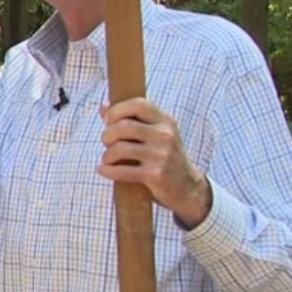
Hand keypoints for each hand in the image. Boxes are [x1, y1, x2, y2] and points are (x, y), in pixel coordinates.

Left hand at [97, 98, 212, 227]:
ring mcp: (161, 155)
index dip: (117, 110)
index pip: (138, 104)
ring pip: (119, 148)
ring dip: (107, 155)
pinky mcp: (155, 175)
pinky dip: (107, 170)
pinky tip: (103, 170)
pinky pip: (121, 170)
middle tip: (106, 142)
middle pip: (123, 126)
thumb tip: (103, 108)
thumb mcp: (157, 135)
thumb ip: (132, 120)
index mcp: (166, 121)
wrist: (187, 187)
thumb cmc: (165, 158)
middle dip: (107, 135)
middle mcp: (165, 135)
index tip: (108, 121)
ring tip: (107, 159)